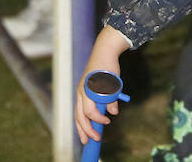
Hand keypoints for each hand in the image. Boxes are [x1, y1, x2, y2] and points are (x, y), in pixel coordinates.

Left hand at [75, 27, 130, 144]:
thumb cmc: (106, 69)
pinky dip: (100, 112)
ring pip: (86, 112)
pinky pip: (94, 103)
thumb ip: (108, 101)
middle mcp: (81, 92)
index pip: (78, 115)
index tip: (87, 139)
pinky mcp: (91, 86)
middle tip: (94, 139)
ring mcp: (84, 88)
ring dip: (96, 121)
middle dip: (87, 130)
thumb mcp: (108, 88)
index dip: (82, 128)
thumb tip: (113, 112)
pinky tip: (108, 115)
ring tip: (105, 125)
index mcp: (82, 94)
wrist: (106, 52)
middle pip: (80, 116)